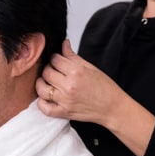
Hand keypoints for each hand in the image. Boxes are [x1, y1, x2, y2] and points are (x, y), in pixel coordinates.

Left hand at [36, 39, 154, 155]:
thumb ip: (73, 56)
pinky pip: (44, 108)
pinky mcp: (64, 113)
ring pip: (41, 89)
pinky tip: (47, 97)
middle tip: (54, 71)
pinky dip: (41, 103)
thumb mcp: (90, 67)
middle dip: (48, 69)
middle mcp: (69, 86)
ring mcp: (65, 100)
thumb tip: (64, 43)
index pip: (54, 59)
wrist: (113, 107)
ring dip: (42, 84)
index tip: (57, 60)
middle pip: (46, 72)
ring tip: (48, 82)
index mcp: (76, 72)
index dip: (55, 58)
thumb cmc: (105, 88)